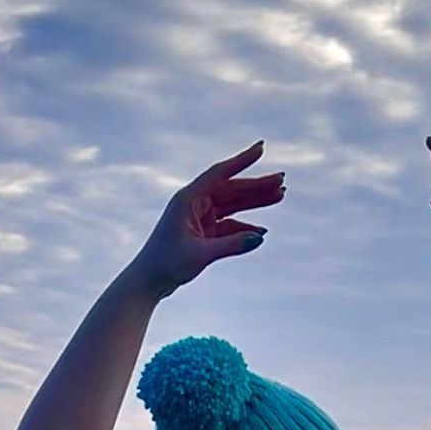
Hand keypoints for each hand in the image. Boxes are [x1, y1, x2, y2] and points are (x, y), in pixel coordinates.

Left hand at [132, 140, 285, 298]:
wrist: (148, 281)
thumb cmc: (167, 264)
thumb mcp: (201, 254)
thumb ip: (232, 245)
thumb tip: (261, 236)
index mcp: (188, 199)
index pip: (220, 174)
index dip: (242, 161)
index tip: (261, 148)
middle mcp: (194, 203)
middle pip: (231, 189)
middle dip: (257, 185)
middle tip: (282, 180)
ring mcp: (199, 217)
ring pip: (232, 205)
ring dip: (255, 202)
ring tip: (279, 196)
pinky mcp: (203, 232)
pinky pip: (229, 225)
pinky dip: (244, 227)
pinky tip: (261, 231)